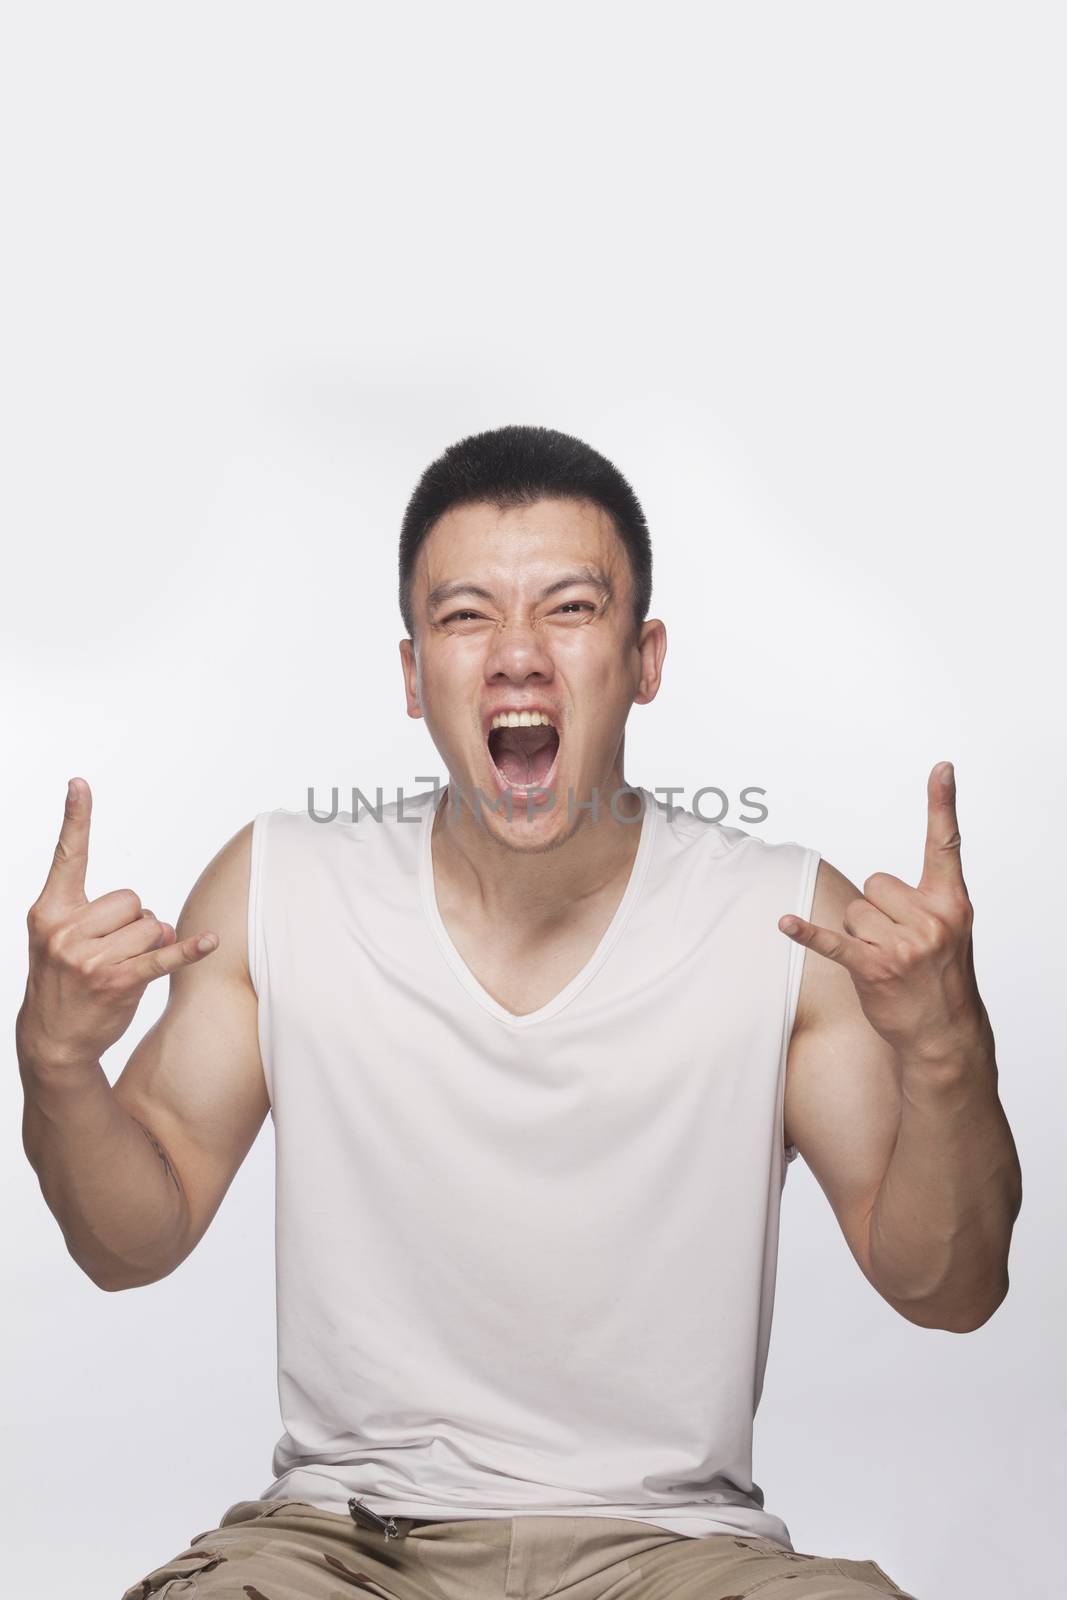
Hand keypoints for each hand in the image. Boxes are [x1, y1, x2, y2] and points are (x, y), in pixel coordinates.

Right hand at [16, 778, 218, 1073]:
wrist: (52, 1037)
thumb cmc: (63, 979)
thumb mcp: (59, 939)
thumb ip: (94, 915)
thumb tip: (153, 921)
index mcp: (49, 912)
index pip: (67, 856)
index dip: (76, 818)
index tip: (80, 782)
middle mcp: (66, 931)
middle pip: (132, 898)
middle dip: (133, 921)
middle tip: (111, 950)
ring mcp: (91, 959)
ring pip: (151, 925)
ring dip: (149, 944)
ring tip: (122, 966)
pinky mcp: (119, 981)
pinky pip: (163, 956)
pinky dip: (189, 949)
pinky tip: (210, 941)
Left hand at [778, 763, 987, 1063]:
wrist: (945, 1034)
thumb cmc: (942, 979)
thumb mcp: (950, 932)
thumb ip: (924, 900)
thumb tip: (878, 888)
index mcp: (952, 903)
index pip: (946, 844)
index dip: (942, 804)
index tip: (942, 767)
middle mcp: (931, 918)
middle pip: (875, 883)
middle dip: (878, 912)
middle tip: (900, 946)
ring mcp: (904, 945)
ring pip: (854, 911)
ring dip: (861, 936)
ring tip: (887, 963)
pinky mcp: (874, 967)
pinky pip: (833, 941)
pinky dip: (806, 933)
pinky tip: (784, 922)